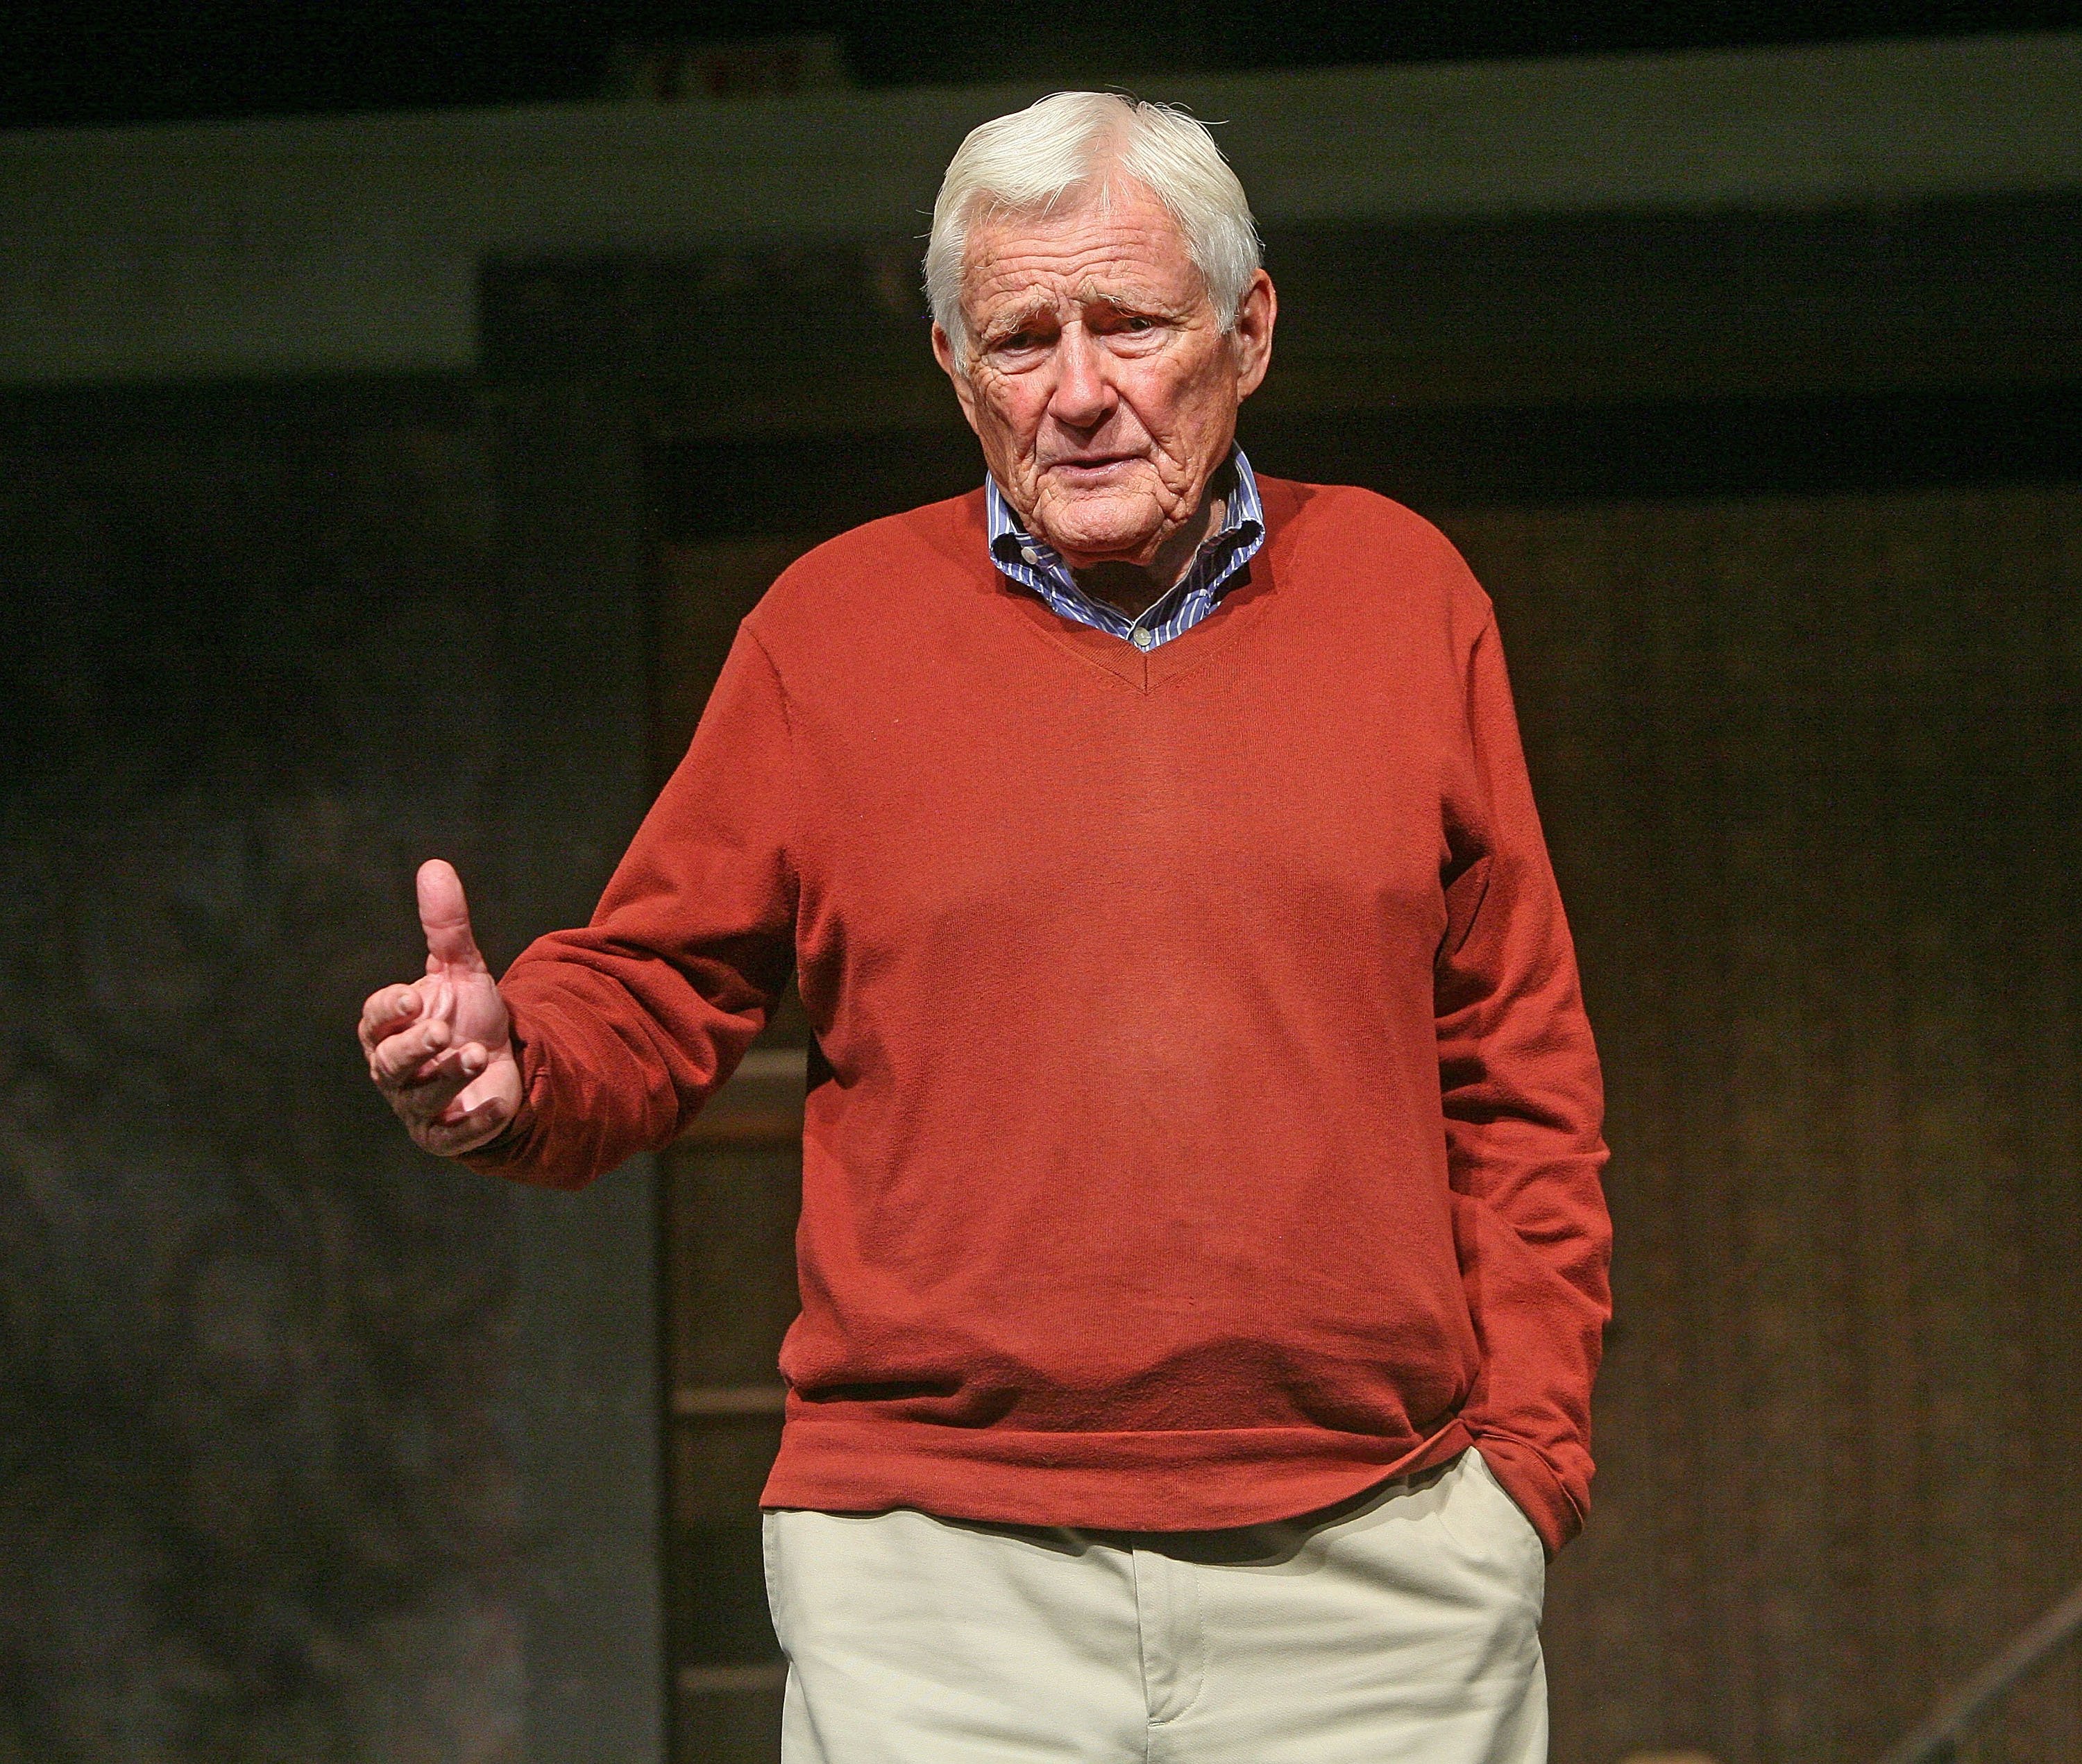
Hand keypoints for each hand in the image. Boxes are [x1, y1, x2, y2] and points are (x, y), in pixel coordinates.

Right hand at [359, 859, 523, 1157]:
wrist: (505, 1064)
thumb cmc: (471, 1016)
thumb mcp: (463, 970)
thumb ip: (446, 927)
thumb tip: (434, 866)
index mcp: (390, 1030)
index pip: (375, 1020)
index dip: (390, 1009)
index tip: (414, 997)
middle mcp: (395, 1070)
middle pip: (388, 1063)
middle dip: (414, 1047)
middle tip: (443, 1031)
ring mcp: (419, 1106)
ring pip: (419, 1098)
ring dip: (447, 1076)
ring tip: (477, 1054)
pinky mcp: (447, 1135)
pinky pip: (450, 1137)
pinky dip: (470, 1123)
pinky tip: (495, 1103)